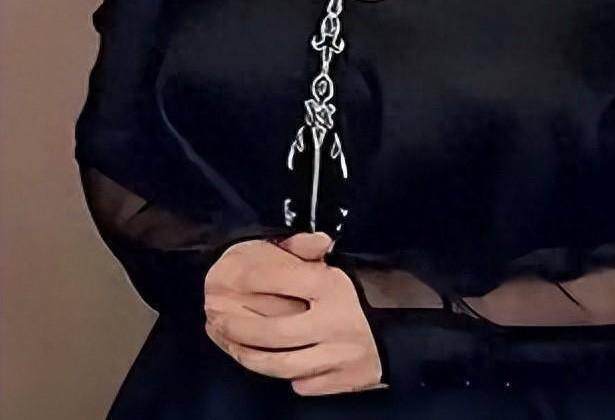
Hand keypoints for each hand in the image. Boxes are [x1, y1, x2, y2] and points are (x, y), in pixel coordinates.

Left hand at [204, 233, 385, 394]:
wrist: (391, 342)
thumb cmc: (351, 301)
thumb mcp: (333, 270)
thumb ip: (309, 251)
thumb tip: (314, 238)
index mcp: (331, 286)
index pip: (281, 280)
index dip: (250, 282)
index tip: (228, 282)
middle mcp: (335, 322)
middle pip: (273, 333)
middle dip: (238, 329)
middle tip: (216, 320)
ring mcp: (337, 356)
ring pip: (280, 365)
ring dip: (249, 357)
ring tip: (232, 345)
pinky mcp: (338, 382)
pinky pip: (299, 383)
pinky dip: (284, 376)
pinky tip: (268, 363)